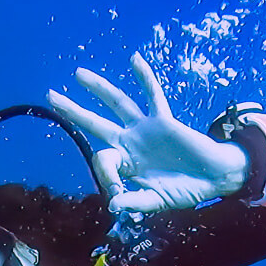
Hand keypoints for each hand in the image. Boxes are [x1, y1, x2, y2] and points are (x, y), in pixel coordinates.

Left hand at [48, 52, 248, 213]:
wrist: (214, 177)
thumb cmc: (185, 190)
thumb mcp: (156, 201)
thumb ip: (134, 201)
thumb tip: (113, 206)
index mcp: (125, 164)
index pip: (102, 160)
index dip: (105, 176)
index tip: (117, 193)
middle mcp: (130, 142)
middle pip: (95, 123)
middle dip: (73, 111)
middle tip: (51, 97)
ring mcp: (145, 129)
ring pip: (118, 103)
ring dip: (99, 88)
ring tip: (78, 73)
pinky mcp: (163, 120)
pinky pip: (153, 95)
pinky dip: (145, 77)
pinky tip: (134, 59)